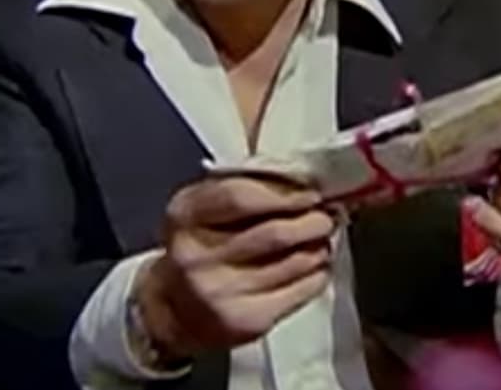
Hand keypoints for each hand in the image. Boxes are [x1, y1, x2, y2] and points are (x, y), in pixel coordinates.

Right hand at [135, 176, 335, 357]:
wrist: (175, 309)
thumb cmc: (199, 246)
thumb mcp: (202, 207)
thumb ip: (242, 186)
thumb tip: (300, 179)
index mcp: (186, 215)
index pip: (241, 197)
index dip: (285, 193)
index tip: (311, 192)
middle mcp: (198, 256)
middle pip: (274, 233)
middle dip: (311, 221)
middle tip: (326, 216)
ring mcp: (221, 292)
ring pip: (293, 263)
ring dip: (318, 247)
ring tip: (322, 239)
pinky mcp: (246, 321)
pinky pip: (300, 292)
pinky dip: (318, 274)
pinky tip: (316, 265)